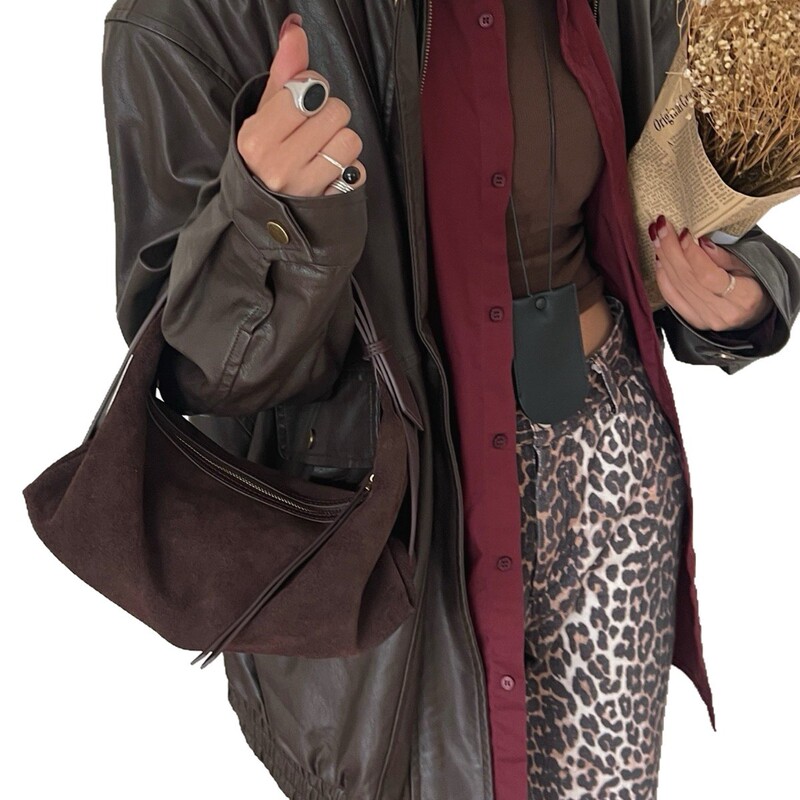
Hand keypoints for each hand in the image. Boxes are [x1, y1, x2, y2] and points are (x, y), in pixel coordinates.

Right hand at [236, 13, 366, 196]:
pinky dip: (349, 169)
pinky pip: (357, 169)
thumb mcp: (267, 115)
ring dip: (341, 143)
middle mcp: (277, 164)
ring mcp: (303, 186)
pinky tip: (332, 175)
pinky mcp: (327, 203)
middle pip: (335, 111)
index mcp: (256, 137)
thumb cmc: (267, 156)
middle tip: (314, 133)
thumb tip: (295, 29)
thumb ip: (285, 72)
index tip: (302, 106)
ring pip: (349, 139)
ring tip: (323, 153)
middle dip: (329, 116)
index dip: (313, 91)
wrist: (267, 213)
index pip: (308, 90)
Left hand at [649, 214, 773, 330]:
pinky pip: (671, 297)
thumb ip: (724, 256)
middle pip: (687, 279)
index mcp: (743, 297)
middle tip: (662, 226)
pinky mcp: (692, 320)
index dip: (691, 253)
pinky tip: (659, 259)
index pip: (707, 275)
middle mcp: (721, 312)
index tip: (684, 232)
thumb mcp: (750, 265)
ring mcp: (704, 318)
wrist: (754, 312)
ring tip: (658, 237)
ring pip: (676, 286)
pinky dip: (663, 276)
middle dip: (670, 249)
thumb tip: (700, 243)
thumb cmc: (756, 285)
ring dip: (663, 258)